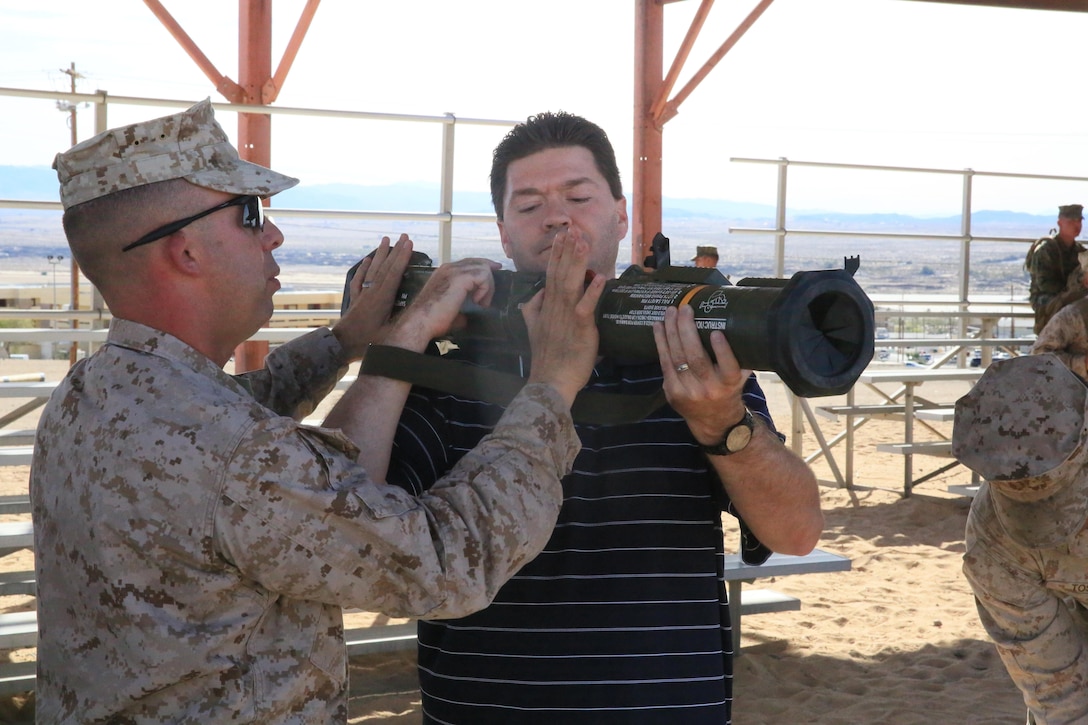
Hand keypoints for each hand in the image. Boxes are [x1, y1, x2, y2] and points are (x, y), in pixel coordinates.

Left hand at [331, 234, 414, 359]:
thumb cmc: (365, 344)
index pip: (395, 273)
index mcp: (382, 299)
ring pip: (373, 270)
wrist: (339, 347)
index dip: (403, 257)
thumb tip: (425, 319)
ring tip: (385, 239)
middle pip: (385, 267)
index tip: (409, 243)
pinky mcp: (355, 300)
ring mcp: (362, 295)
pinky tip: (367, 260)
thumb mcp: (389, 337)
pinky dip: (364, 268)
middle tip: (403, 235)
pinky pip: (360, 279)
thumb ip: (405, 326)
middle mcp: (372, 292)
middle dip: (395, 250)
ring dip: (380, 254)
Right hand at [385, 257, 500, 350]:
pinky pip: (483, 275)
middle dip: (489, 278)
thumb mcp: (448, 312)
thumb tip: (465, 318)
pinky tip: (478, 301)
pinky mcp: (460, 278)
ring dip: (487, 286)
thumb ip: (458, 310)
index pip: (469, 264)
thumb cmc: (431, 320)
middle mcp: (449, 268)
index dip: (483, 268)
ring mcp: (454, 271)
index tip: (494, 274)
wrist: (421, 322)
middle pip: (477, 262)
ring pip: (483, 268)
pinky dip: (485, 289)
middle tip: (487, 298)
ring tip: (481, 303)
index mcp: (444, 273)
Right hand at [523, 231, 605, 405]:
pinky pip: (586, 306)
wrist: (550, 381)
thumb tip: (534, 296)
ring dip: (577, 262)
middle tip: (570, 228)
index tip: (561, 236)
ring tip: (582, 242)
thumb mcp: (534, 330)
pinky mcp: (579, 328)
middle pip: (560, 273)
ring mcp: (566, 317)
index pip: (551, 275)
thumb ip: (532, 311)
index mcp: (546, 307)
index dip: (557, 254)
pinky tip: (599, 277)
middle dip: (566, 250)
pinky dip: (592, 291)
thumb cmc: (547, 358)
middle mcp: (554, 308)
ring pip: (571, 283)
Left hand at [652, 305, 749, 443]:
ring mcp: (689, 392)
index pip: (728, 367)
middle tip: (684, 309)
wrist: (713, 420)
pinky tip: (659, 327)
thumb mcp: (741, 374)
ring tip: (670, 312)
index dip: (722, 351)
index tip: (716, 332)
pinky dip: (661, 343)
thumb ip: (740, 354)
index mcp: (730, 383)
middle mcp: (710, 389)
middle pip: (696, 358)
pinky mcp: (672, 392)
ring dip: (671, 332)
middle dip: (687, 331)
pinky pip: (664, 364)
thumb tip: (737, 319)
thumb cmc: (728, 388)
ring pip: (677, 359)